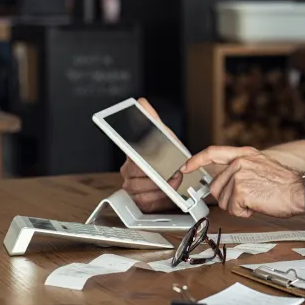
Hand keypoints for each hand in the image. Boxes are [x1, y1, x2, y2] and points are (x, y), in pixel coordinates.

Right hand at [119, 98, 181, 212]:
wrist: (176, 170)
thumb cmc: (167, 152)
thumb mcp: (162, 134)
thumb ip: (151, 119)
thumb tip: (141, 103)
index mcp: (131, 154)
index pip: (131, 159)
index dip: (142, 165)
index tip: (150, 167)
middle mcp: (128, 170)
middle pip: (136, 177)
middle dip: (157, 176)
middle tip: (172, 173)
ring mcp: (132, 185)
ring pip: (139, 190)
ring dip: (159, 188)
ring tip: (172, 182)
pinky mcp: (139, 198)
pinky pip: (143, 201)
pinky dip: (157, 198)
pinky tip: (166, 192)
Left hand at [181, 146, 303, 217]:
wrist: (300, 191)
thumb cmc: (285, 184)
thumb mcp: (261, 167)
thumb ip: (241, 169)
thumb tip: (224, 182)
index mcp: (244, 154)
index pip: (212, 153)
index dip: (196, 161)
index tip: (185, 167)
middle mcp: (239, 162)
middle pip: (216, 186)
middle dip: (229, 198)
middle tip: (248, 198)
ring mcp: (238, 176)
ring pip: (224, 201)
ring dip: (238, 206)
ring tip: (257, 199)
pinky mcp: (240, 191)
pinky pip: (232, 209)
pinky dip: (244, 213)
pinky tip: (257, 205)